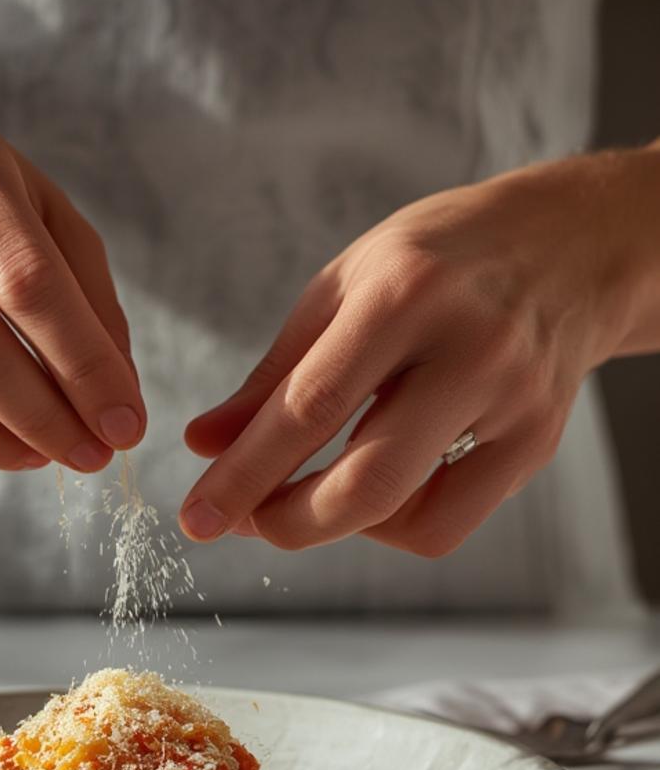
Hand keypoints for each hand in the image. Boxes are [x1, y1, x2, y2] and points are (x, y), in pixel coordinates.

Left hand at [181, 150, 659, 553]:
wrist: (573, 245)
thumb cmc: (441, 259)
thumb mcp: (345, 285)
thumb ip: (275, 372)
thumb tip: (206, 445)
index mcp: (405, 294)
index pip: (309, 408)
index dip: (244, 474)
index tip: (197, 516)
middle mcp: (469, 351)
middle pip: (367, 483)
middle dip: (286, 521)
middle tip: (244, 522)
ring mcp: (512, 403)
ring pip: (407, 516)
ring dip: (335, 524)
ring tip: (308, 490)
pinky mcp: (536, 444)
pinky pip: (447, 525)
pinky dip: (391, 524)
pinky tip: (374, 487)